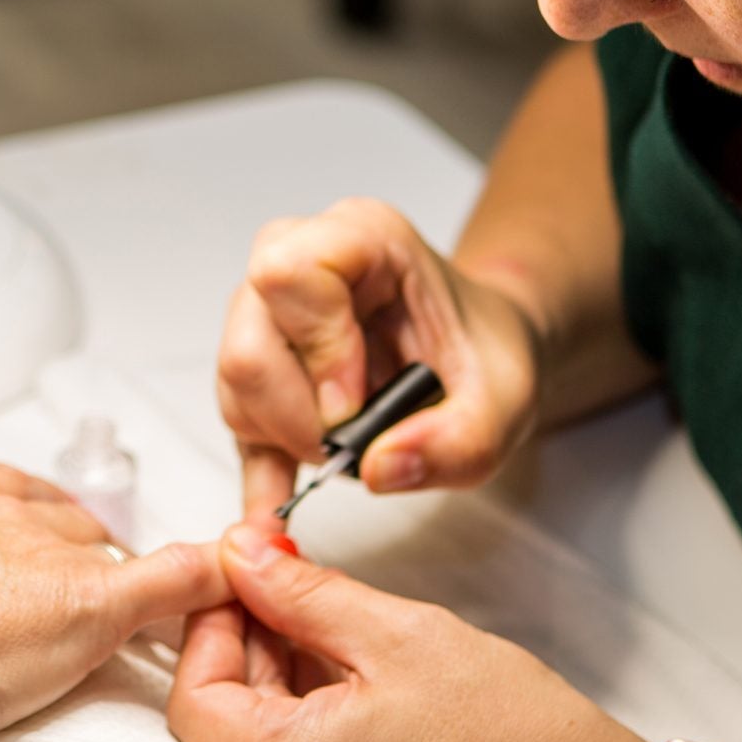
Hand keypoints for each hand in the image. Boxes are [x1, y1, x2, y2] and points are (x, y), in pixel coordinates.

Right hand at [0, 446, 228, 741]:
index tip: (2, 537)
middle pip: (47, 513)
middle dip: (62, 540)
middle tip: (71, 572)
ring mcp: (42, 555)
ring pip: (103, 544)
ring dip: (121, 570)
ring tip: (138, 599)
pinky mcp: (92, 604)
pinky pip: (170, 582)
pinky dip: (202, 584)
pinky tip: (225, 584)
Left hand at [166, 524, 648, 741]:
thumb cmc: (518, 735)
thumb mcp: (402, 635)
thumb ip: (303, 594)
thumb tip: (239, 553)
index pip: (195, 693)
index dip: (212, 623)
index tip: (248, 574)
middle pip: (220, 725)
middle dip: (247, 647)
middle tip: (294, 586)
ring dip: (280, 685)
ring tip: (337, 628)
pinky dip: (309, 729)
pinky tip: (358, 683)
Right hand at [216, 197, 544, 515]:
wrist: (479, 354)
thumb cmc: (485, 352)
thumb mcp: (505, 404)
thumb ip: (456, 442)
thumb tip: (378, 468)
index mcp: (362, 239)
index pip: (289, 276)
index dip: (316, 351)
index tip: (354, 405)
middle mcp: (300, 260)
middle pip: (248, 342)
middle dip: (296, 415)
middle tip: (351, 443)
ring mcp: (270, 309)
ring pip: (236, 383)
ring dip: (284, 437)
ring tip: (347, 451)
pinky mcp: (262, 360)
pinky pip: (237, 415)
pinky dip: (262, 468)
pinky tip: (283, 502)